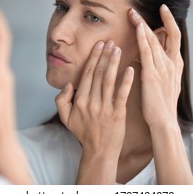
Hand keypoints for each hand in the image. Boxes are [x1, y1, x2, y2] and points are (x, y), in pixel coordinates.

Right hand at [55, 40, 133, 156]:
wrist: (99, 152)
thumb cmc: (83, 133)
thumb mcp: (65, 118)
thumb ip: (61, 100)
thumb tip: (68, 84)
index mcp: (79, 101)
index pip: (87, 74)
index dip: (93, 57)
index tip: (99, 45)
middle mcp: (91, 102)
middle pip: (98, 74)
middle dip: (104, 55)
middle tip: (110, 41)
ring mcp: (105, 108)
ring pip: (109, 80)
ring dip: (114, 63)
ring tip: (118, 49)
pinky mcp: (118, 114)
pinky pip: (122, 94)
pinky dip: (126, 81)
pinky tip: (131, 69)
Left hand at [128, 4, 182, 128]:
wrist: (164, 121)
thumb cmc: (162, 106)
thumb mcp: (165, 84)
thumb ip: (159, 69)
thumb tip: (148, 57)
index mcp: (176, 65)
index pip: (175, 37)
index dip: (169, 22)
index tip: (164, 10)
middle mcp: (172, 63)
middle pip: (165, 34)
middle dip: (156, 18)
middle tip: (142, 8)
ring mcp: (163, 67)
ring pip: (153, 40)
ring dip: (142, 24)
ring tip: (132, 12)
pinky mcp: (151, 73)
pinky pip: (146, 51)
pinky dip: (142, 37)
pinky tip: (136, 27)